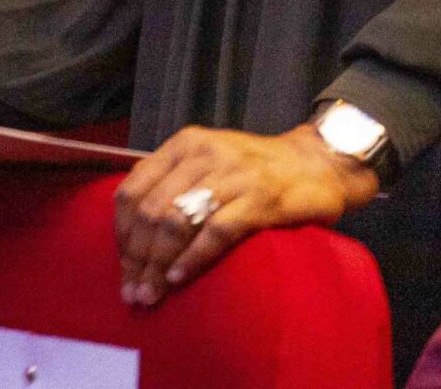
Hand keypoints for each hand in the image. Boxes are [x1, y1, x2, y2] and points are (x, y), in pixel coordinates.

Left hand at [113, 124, 379, 307]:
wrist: (318, 163)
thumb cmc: (257, 171)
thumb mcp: (210, 163)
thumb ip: (174, 185)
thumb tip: (132, 238)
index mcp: (185, 145)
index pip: (134, 190)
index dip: (122, 234)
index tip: (123, 268)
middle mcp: (205, 154)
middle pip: (152, 211)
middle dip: (137, 258)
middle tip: (133, 291)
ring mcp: (235, 174)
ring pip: (178, 222)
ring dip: (158, 265)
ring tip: (151, 294)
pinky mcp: (261, 198)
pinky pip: (216, 232)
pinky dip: (192, 259)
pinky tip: (179, 278)